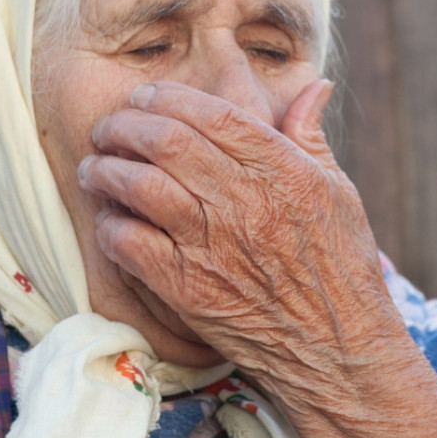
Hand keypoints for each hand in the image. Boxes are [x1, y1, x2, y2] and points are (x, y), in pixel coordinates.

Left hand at [77, 80, 401, 389]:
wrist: (337, 351)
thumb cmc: (341, 269)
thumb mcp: (339, 193)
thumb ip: (311, 137)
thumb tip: (316, 86)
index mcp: (284, 171)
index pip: (212, 113)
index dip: (167, 96)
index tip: (144, 96)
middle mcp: (246, 202)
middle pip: (166, 141)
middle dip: (124, 126)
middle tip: (107, 130)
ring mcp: (215, 247)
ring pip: (140, 187)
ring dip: (106, 172)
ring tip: (94, 170)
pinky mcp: (190, 291)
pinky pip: (131, 245)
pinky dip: (111, 228)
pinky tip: (110, 224)